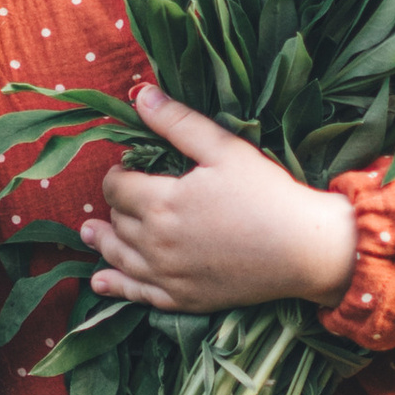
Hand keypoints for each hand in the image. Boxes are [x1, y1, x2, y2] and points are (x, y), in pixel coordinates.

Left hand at [81, 81, 356, 313]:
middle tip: (120, 194)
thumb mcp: (225, 148)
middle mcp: (156, 243)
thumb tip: (138, 94)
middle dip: (115, 205)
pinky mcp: (184, 299)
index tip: (128, 168)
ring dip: (103, 242)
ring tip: (89, 232)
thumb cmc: (267, 194)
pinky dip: (116, 287)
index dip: (117, 174)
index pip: (117, 186)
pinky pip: (139, 295)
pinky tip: (102, 282)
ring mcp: (168, 276)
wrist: (304, 249)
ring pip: (121, 257)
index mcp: (161, 203)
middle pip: (118, 221)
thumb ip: (178, 122)